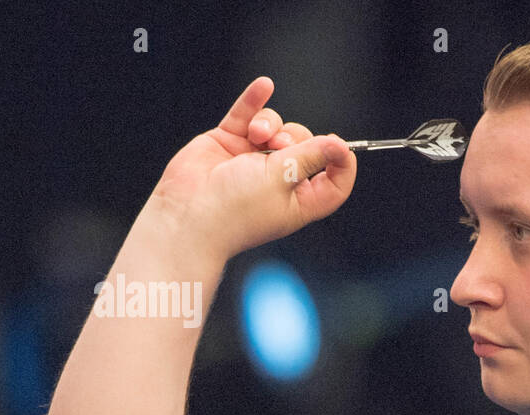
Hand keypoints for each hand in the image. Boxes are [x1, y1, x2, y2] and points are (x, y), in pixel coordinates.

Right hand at [144, 76, 356, 261]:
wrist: (188, 213)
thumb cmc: (236, 209)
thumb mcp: (282, 180)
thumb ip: (310, 156)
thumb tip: (339, 145)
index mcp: (299, 200)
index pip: (333, 183)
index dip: (341, 164)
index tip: (340, 147)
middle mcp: (279, 180)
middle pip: (306, 146)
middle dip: (296, 138)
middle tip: (280, 145)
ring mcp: (253, 160)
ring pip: (276, 128)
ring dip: (270, 125)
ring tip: (255, 135)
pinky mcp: (229, 143)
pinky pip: (246, 115)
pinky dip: (254, 101)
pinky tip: (264, 85)